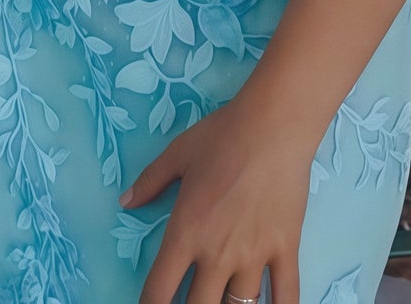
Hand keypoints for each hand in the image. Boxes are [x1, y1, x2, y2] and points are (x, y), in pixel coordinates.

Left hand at [121, 91, 308, 302]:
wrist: (275, 124)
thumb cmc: (224, 135)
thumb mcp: (179, 153)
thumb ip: (150, 181)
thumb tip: (125, 202)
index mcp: (185, 232)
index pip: (159, 291)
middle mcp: (217, 254)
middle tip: (192, 299)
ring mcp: (254, 255)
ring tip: (224, 299)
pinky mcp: (286, 250)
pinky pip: (285, 295)